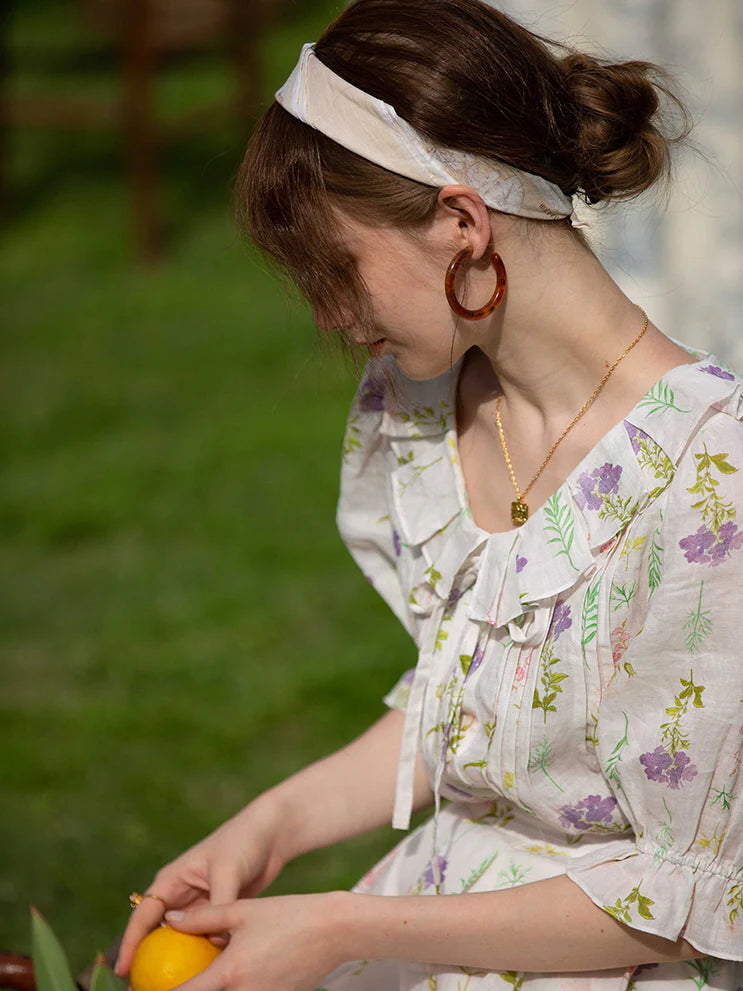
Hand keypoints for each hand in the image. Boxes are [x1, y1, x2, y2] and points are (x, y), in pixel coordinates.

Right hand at [116, 801, 287, 975]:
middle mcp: (180, 896)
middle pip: (156, 934)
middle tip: (141, 987)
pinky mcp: (216, 915)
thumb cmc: (244, 842)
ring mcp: (198, 908)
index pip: (144, 915)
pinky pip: (204, 941)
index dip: (130, 943)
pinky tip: (205, 978)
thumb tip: (216, 941)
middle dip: (147, 961)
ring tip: (171, 987)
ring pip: (180, 941)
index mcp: (172, 880)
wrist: (270, 835)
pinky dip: (202, 957)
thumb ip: (220, 903)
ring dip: (176, 963)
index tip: (122, 970)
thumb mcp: (228, 869)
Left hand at [162, 894, 347, 990]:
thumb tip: (169, 919)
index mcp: (230, 974)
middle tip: (167, 982)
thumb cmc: (288, 915)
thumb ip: (204, 916)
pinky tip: (226, 978)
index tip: (141, 987)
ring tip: (197, 977)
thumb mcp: (242, 910)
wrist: (334, 931)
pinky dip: (232, 990)